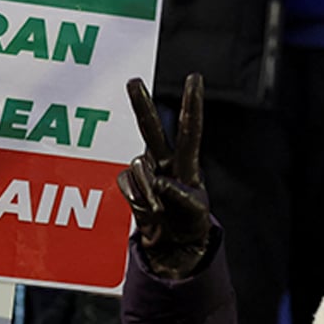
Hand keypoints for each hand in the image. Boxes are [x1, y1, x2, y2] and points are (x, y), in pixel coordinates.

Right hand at [116, 74, 209, 278]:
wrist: (173, 246)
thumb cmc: (191, 224)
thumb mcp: (196, 212)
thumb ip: (181, 194)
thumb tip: (159, 181)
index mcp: (187, 162)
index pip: (190, 128)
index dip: (192, 103)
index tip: (194, 77)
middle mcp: (164, 160)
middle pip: (150, 128)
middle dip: (140, 104)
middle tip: (132, 81)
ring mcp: (145, 172)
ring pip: (138, 166)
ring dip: (149, 191)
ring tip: (161, 212)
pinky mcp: (130, 185)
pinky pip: (127, 183)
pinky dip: (137, 198)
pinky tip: (148, 211)